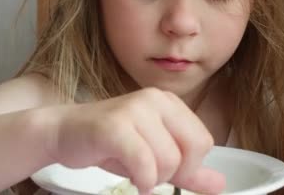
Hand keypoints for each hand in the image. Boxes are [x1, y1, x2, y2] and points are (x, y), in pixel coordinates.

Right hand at [50, 88, 225, 193]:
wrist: (64, 132)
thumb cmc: (108, 142)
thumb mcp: (154, 155)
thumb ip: (188, 170)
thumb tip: (220, 184)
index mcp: (169, 102)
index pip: (203, 141)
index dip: (189, 165)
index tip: (166, 168)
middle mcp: (155, 99)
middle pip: (193, 149)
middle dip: (174, 172)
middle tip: (151, 173)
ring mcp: (134, 109)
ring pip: (169, 160)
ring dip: (153, 179)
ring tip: (136, 172)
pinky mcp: (114, 126)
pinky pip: (144, 163)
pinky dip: (142, 180)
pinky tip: (133, 180)